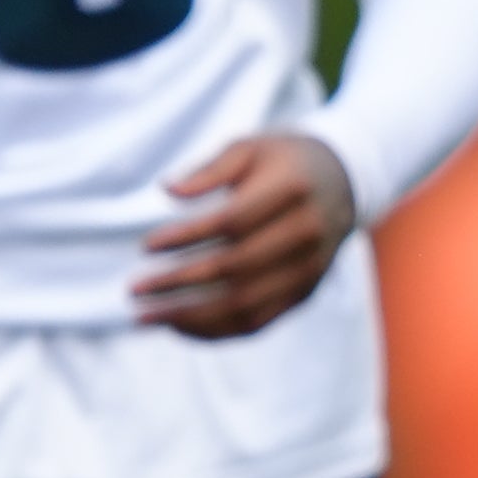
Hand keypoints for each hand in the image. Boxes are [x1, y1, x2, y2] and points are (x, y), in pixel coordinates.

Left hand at [134, 132, 356, 339]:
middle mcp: (305, 236)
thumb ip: (210, 168)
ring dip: (191, 317)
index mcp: (291, 192)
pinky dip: (215, 330)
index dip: (187, 238)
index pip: (231, 224)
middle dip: (179, 284)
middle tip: (134, 290)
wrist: (343, 183)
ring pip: (245, 305)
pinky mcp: (304, 293)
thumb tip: (168, 191)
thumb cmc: (283, 160)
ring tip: (146, 317)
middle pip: (235, 269)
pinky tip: (178, 326)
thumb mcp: (250, 147)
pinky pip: (257, 322)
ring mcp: (308, 270)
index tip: (146, 247)